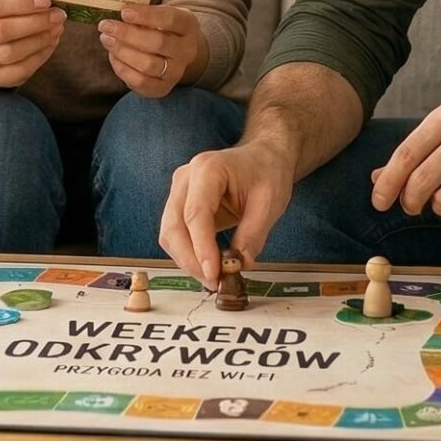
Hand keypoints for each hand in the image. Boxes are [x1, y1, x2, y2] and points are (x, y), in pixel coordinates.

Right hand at [0, 0, 63, 89]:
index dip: (22, 3)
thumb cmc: (0, 18)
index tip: (46, 1)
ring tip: (57, 29)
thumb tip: (45, 0)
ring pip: (10, 53)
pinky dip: (40, 56)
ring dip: (39, 40)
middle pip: (2, 30)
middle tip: (57, 16)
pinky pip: (20, 70)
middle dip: (35, 22)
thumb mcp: (6, 2)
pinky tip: (51, 43)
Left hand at [98, 4, 207, 99]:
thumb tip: (117, 12)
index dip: (146, 15)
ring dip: (122, 52)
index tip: (124, 12)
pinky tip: (113, 56)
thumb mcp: (160, 13)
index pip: (170, 19)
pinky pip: (140, 82)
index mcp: (188, 25)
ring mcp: (176, 72)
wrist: (175, 52)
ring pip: (148, 65)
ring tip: (106, 39)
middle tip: (106, 26)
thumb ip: (143, 12)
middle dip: (127, 34)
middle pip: (157, 43)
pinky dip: (122, 68)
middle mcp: (186, 51)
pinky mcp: (162, 88)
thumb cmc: (162, 27)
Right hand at [159, 143, 293, 287]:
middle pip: (174, 227)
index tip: (214, 274)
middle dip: (191, 260)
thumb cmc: (266, 172)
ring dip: (187, 261)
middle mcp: (185, 178)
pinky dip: (188, 254)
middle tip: (215, 282)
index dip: (202, 248)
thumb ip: (254, 233)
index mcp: (208, 169)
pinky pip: (176, 235)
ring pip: (169, 234)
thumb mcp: (270, 202)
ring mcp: (179, 190)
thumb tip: (240, 264)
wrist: (262, 157)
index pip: (196, 214)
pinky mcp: (179, 205)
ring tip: (214, 277)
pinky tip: (208, 266)